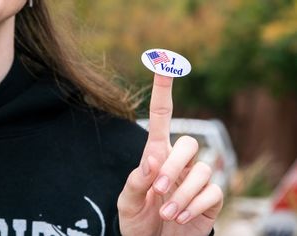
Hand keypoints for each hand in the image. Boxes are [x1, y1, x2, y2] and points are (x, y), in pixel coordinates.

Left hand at [117, 74, 222, 235]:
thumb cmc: (139, 220)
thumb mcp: (127, 202)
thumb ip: (136, 180)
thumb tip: (152, 159)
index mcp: (157, 156)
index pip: (163, 118)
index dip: (163, 92)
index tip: (164, 64)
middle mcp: (180, 163)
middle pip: (190, 142)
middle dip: (174, 164)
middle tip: (157, 188)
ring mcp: (197, 180)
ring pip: (203, 169)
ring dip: (181, 192)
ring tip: (165, 212)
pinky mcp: (211, 198)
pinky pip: (212, 192)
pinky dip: (192, 206)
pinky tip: (178, 217)